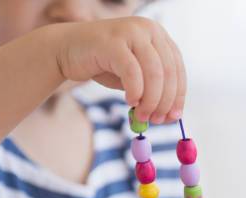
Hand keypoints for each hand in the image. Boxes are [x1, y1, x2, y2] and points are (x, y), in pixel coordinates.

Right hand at [53, 17, 185, 123]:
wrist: (67, 51)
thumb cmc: (103, 65)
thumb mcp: (135, 78)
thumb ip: (153, 91)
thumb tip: (172, 116)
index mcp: (157, 34)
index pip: (177, 68)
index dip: (178, 95)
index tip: (173, 117)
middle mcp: (148, 28)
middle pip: (169, 72)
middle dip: (165, 101)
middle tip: (156, 121)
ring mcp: (131, 32)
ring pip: (154, 73)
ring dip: (151, 101)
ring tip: (141, 116)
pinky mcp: (113, 41)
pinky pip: (133, 72)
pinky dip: (135, 92)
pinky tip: (130, 102)